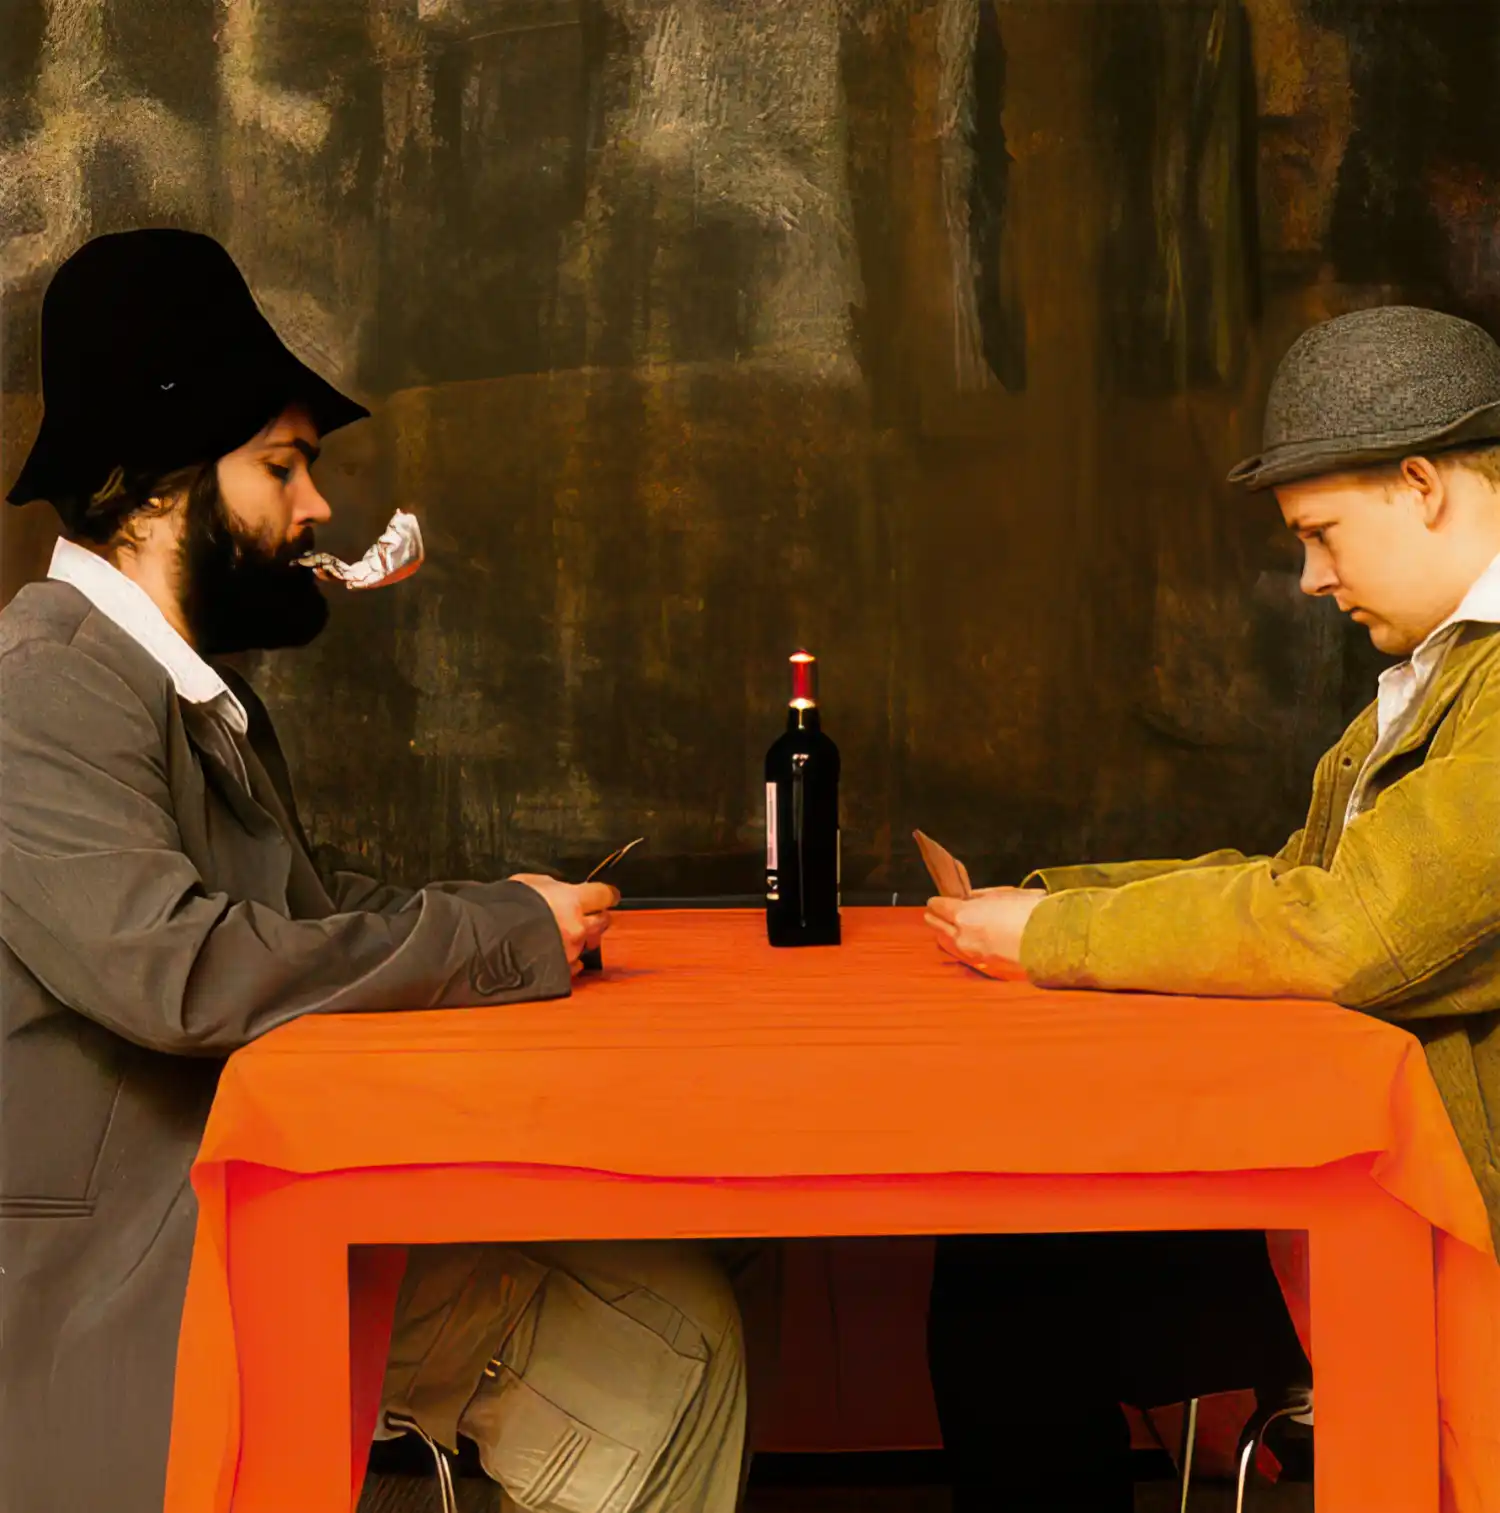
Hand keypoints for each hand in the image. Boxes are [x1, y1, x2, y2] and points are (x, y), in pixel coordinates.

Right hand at [510, 875, 619, 975]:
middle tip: (586, 914)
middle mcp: (577, 927)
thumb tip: (563, 890)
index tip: (606, 895)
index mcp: (572, 901)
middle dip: (596, 916)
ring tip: (565, 935)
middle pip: (603, 920)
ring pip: (589, 943)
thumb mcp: (530, 884)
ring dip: (582, 938)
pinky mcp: (562, 971)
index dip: (605, 894)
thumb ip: (554, 887)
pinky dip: (570, 959)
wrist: (484, 940)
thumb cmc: (502, 909)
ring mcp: (571, 951)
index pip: (604, 894)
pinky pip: (576, 965)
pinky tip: (558, 954)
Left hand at [924, 887, 1046, 969]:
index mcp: (965, 915)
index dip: (937, 902)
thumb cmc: (1032, 912)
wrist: (1053, 942)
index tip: (935, 900)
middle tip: (932, 913)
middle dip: (936, 918)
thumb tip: (969, 897)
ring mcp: (974, 955)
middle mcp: (963, 937)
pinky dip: (960, 947)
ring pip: (950, 943)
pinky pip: (965, 954)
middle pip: (940, 926)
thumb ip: (982, 896)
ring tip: (943, 929)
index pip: (940, 906)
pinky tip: (961, 944)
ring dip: (946, 934)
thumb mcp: (1006, 894)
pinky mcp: (986, 967)